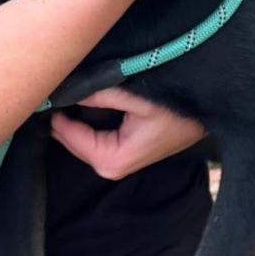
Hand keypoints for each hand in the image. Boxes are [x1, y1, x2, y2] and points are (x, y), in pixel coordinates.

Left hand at [50, 88, 204, 179]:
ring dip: (72, 122)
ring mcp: (121, 161)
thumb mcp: (138, 96)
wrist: (208, 111)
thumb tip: (65, 89)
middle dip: (61, 121)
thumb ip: (100, 94)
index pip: (72, 138)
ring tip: (61, 95)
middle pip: (74, 143)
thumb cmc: (178, 107)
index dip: (57, 117)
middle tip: (49, 90)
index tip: (46, 92)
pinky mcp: (126, 151)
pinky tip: (77, 105)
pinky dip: (84, 124)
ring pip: (82, 142)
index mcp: (116, 159)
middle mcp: (115, 166)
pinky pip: (94, 139)